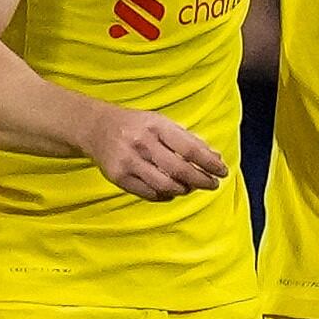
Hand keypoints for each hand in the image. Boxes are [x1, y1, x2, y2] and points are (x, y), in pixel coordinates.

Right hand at [79, 103, 228, 200]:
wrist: (96, 127)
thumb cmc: (136, 125)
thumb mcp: (162, 123)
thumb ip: (188, 139)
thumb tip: (215, 157)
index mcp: (156, 126)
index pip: (190, 149)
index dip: (210, 163)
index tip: (222, 171)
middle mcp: (142, 143)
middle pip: (179, 170)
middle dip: (201, 180)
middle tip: (212, 184)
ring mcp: (128, 162)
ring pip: (165, 185)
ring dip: (183, 190)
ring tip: (190, 187)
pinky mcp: (118, 177)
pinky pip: (149, 193)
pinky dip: (165, 195)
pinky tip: (172, 191)